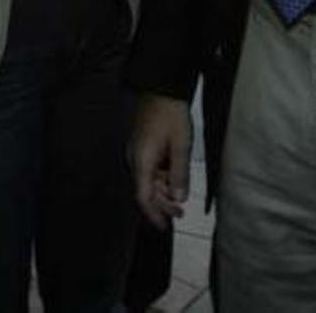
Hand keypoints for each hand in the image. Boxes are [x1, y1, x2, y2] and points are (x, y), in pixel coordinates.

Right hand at [129, 94, 191, 228]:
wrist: (161, 87)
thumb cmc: (170, 114)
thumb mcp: (181, 146)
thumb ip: (179, 174)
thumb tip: (178, 197)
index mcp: (141, 160)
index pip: (143, 197)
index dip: (153, 214)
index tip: (164, 228)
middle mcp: (135, 158)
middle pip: (145, 190)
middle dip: (162, 204)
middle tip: (180, 213)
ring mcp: (137, 151)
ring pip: (147, 180)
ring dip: (162, 191)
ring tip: (180, 196)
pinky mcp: (141, 144)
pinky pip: (148, 168)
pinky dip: (160, 178)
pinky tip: (173, 178)